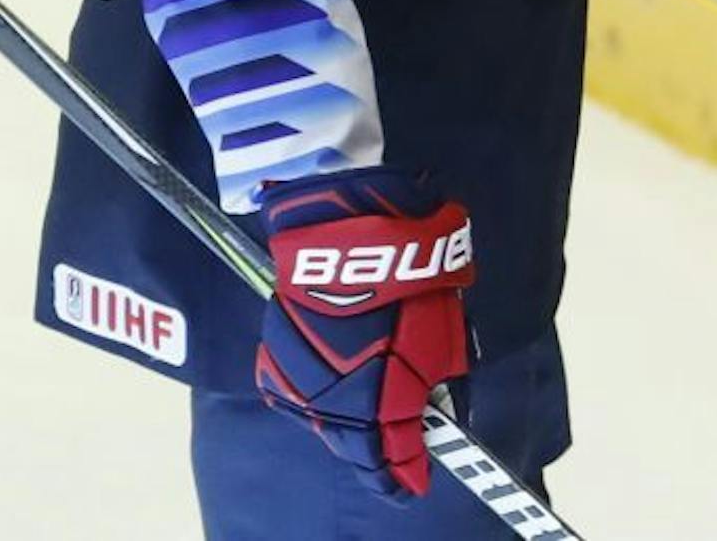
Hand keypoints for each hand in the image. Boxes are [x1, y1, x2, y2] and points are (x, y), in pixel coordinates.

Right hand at [255, 169, 474, 499]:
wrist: (353, 232)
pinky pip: (301, 394)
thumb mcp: (443, 336)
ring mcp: (296, 383)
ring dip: (349, 426)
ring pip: (325, 422)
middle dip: (377, 454)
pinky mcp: (273, 359)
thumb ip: (436, 380)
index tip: (416, 483)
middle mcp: (330, 404)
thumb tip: (436, 402)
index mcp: (377, 404)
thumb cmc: (410, 282)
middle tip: (397, 460)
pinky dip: (323, 398)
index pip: (392, 457)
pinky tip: (340, 394)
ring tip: (371, 428)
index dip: (406, 473)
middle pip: (354, 446)